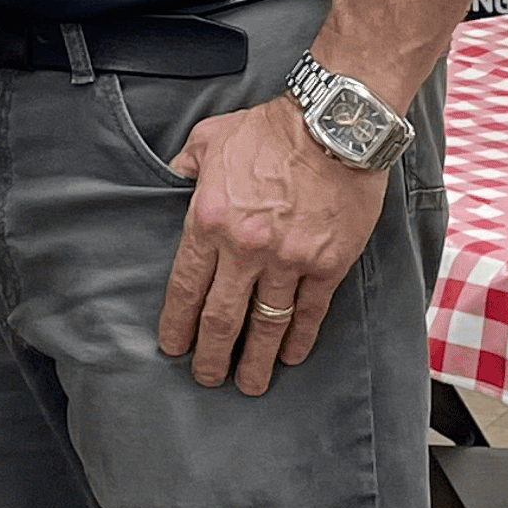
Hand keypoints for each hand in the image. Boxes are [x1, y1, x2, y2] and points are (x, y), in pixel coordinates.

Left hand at [157, 96, 388, 394]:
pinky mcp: (327, 264)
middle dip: (211, 357)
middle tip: (207, 379)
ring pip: (265, 325)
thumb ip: (186, 163)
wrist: (334, 123)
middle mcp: (244, 249)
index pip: (185, 288)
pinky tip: (291, 356)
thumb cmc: (271, 128)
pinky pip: (309, 313)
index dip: (177, 325)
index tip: (173, 348)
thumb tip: (174, 175)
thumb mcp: (211, 137)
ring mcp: (288, 260)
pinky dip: (298, 339)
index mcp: (208, 221)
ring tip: (249, 384)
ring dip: (255, 361)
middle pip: (221, 319)